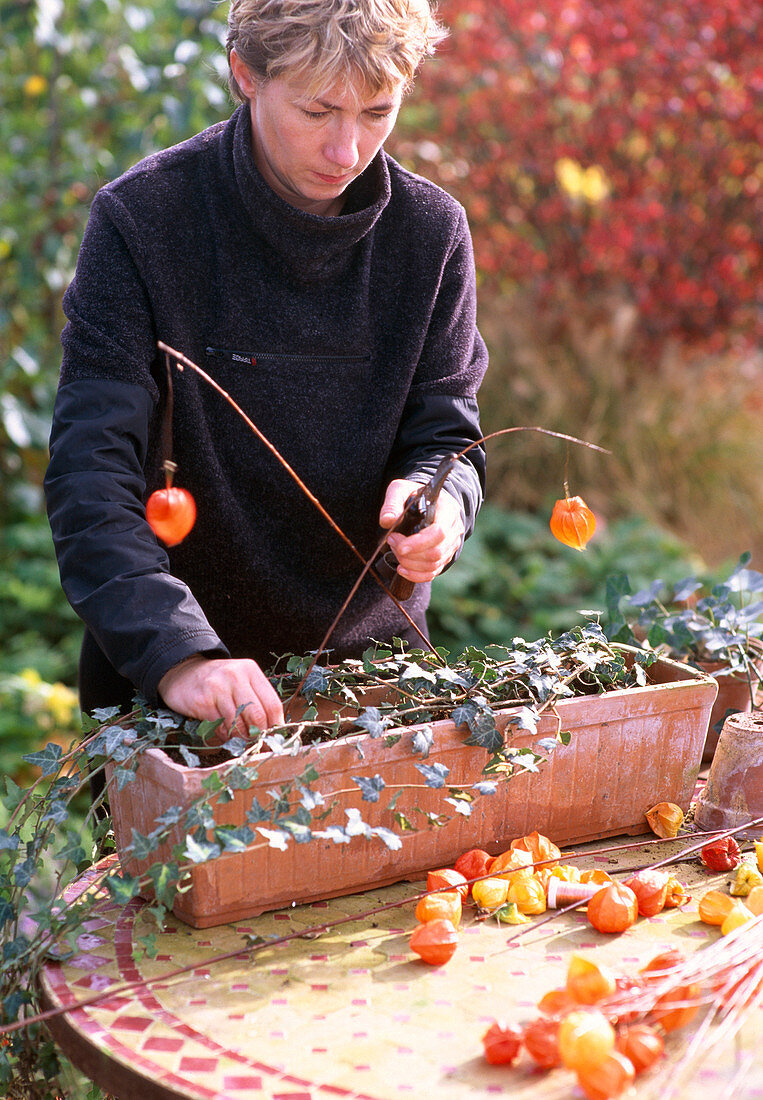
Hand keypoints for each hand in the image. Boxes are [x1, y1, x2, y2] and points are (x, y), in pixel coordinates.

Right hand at [158, 656, 283, 740]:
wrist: (182, 672)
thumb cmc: (218, 682)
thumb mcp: (241, 681)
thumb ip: (257, 700)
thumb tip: (273, 729)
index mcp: (250, 670)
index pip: (272, 703)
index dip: (275, 725)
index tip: (273, 737)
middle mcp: (235, 676)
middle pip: (258, 716)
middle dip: (259, 735)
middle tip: (257, 743)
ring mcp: (218, 688)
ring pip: (239, 724)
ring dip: (241, 738)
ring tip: (239, 739)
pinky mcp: (203, 701)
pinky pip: (220, 727)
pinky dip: (225, 736)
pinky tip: (223, 731)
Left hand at [379, 478, 464, 583]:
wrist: (428, 503)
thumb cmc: (414, 496)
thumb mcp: (401, 490)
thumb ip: (392, 503)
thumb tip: (387, 521)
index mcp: (447, 510)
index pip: (439, 532)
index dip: (419, 543)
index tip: (399, 546)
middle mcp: (454, 529)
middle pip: (436, 552)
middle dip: (409, 553)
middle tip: (391, 541)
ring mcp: (451, 545)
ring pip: (433, 564)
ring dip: (409, 563)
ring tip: (395, 549)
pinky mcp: (445, 556)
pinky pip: (432, 573)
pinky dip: (415, 575)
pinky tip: (402, 568)